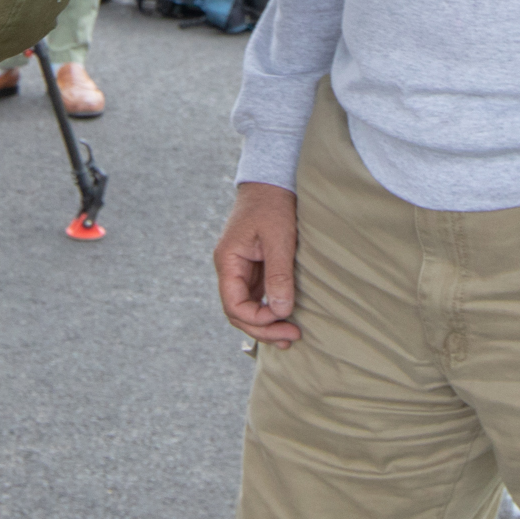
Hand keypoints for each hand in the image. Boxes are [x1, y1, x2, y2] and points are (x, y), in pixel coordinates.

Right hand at [214, 181, 302, 347]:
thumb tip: (281, 311)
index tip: (285, 320)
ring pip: (247, 307)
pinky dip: (269, 310)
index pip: (234, 305)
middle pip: (238, 312)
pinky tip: (285, 319)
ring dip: (266, 324)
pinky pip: (256, 297)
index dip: (258, 319)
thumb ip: (278, 275)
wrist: (273, 181)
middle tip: (292, 337)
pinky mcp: (254, 267)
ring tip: (290, 337)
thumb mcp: (279, 239)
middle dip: (263, 328)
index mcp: (228, 261)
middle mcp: (230, 269)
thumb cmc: (273, 204)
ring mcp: (241, 269)